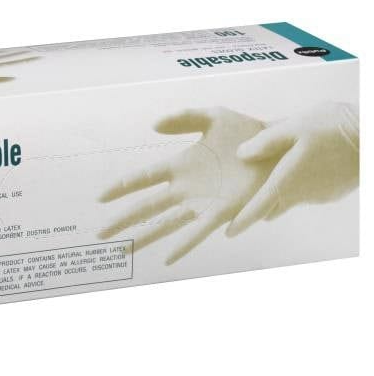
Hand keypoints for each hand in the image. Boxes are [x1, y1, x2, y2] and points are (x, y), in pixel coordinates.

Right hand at [98, 108, 275, 264]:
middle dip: (123, 220)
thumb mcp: (212, 116)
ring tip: (124, 251)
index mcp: (180, 165)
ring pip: (166, 224)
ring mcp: (202, 203)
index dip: (121, 187)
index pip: (143, 178)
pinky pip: (198, 232)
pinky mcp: (223, 212)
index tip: (99, 197)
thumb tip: (153, 126)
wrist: (277, 147)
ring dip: (145, 237)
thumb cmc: (245, 132)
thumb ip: (183, 118)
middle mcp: (186, 188)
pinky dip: (183, 245)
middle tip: (99, 234)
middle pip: (147, 206)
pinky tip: (167, 259)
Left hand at [226, 102, 358, 235]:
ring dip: (279, 190)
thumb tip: (241, 154)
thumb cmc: (334, 128)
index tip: (228, 233)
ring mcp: (318, 196)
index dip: (242, 221)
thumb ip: (265, 141)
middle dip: (257, 204)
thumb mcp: (294, 126)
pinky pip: (306, 191)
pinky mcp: (332, 192)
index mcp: (286, 181)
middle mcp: (301, 195)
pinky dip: (298, 183)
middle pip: (271, 205)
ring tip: (273, 172)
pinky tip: (301, 164)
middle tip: (243, 195)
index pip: (258, 209)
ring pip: (289, 197)